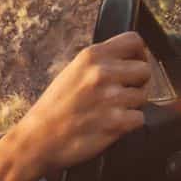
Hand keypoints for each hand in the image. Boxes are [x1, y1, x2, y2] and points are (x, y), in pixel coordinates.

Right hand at [5, 32, 152, 178]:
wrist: (36, 140)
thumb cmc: (53, 109)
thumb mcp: (71, 72)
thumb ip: (99, 63)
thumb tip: (130, 60)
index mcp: (91, 56)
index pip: (134, 41)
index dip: (138, 55)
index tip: (130, 68)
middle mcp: (101, 73)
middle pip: (144, 70)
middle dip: (136, 84)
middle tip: (117, 96)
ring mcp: (109, 98)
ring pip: (143, 96)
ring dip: (130, 106)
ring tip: (107, 112)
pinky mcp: (116, 122)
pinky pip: (139, 118)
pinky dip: (127, 125)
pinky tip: (108, 125)